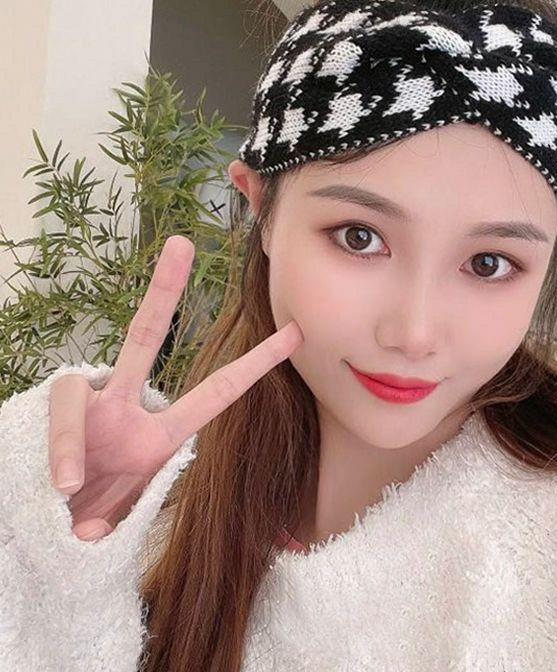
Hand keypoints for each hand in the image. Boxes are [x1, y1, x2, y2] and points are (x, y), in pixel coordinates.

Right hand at [47, 234, 303, 541]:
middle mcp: (123, 409)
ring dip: (70, 441)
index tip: (295, 335)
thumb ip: (110, 525)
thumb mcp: (116, 519)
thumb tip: (85, 538)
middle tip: (182, 242)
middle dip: (162, 291)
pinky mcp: (42, 419)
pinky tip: (59, 491)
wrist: (37, 530)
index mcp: (160, 434)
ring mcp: (85, 411)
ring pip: (76, 388)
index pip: (216, 392)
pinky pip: (54, 426)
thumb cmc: (87, 521)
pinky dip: (57, 456)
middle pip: (141, 337)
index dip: (255, 364)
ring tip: (69, 487)